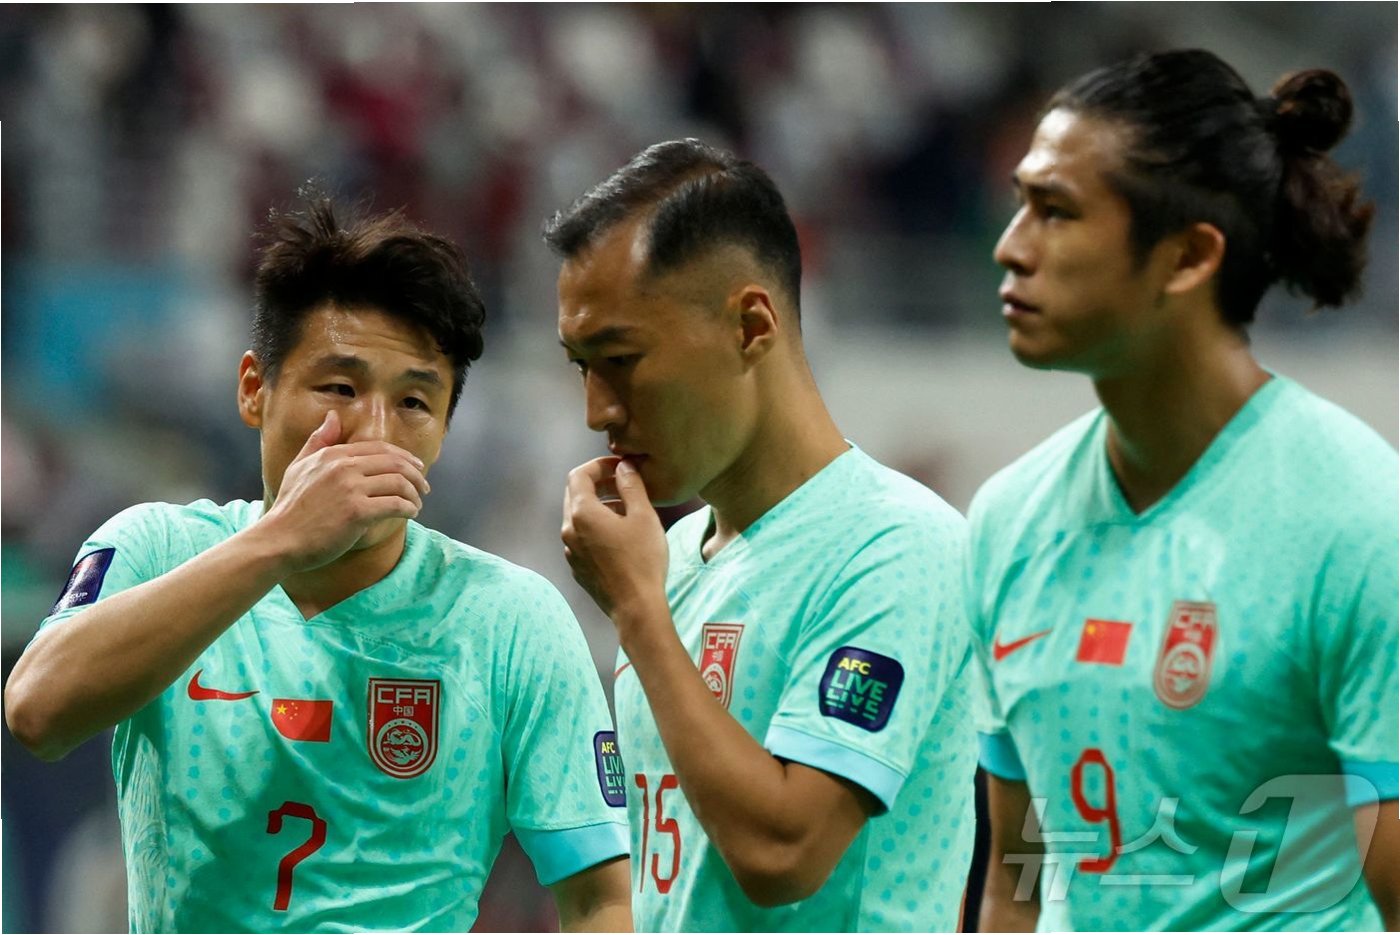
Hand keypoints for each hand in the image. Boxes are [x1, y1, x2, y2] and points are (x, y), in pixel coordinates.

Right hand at [258, 410, 430, 573]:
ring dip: (414, 494)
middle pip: (396, 464)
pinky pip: (395, 505)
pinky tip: (410, 514)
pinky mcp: (357, 512)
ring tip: (417, 504)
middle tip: (424, 487)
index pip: (381, 449)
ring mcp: (351, 488)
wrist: (278, 539)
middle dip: (416, 475)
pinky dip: (408, 508)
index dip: (404, 457)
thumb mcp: (299, 466)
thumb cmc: (290, 507)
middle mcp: (344, 466)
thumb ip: (319, 441)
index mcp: (334, 454)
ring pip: (399, 483)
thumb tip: (333, 416)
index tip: (417, 467)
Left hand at [562, 457, 668, 621]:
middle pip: (575, 495)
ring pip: (579, 518)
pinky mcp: (578, 567)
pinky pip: (582, 538)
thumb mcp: (643, 516)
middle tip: (624, 485)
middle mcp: (569, 530)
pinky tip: (621, 536)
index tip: (621, 468)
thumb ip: (631, 485)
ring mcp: (570, 551)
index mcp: (581, 513)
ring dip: (599, 507)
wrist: (636, 608)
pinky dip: (597, 528)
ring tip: (627, 510)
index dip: (599, 465)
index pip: (579, 475)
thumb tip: (624, 467)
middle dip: (598, 484)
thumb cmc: (642, 560)